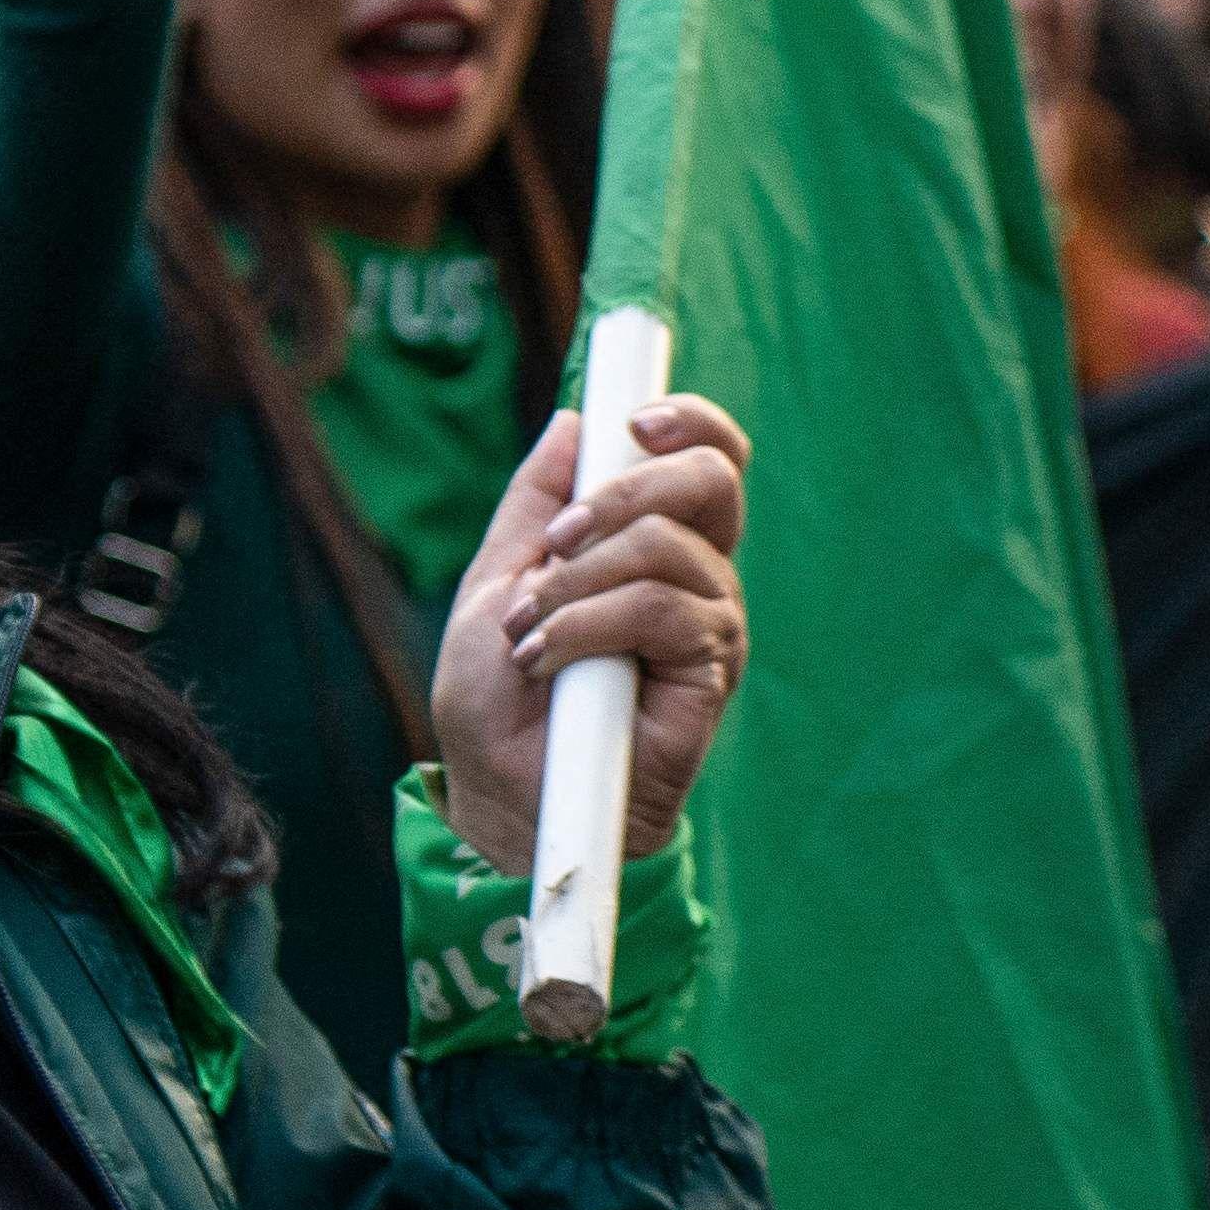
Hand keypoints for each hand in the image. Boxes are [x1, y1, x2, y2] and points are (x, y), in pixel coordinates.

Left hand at [429, 395, 753, 871]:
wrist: (502, 790)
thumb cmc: (499, 694)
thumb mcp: (497, 579)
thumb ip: (536, 503)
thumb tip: (575, 421)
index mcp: (653, 542)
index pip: (706, 456)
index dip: (688, 420)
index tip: (633, 419)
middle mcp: (695, 574)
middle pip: (712, 478)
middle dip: (626, 489)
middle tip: (560, 538)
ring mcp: (708, 621)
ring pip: (667, 546)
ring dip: (577, 580)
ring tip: (527, 630)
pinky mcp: (710, 671)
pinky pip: (661, 610)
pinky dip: (589, 623)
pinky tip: (547, 656)